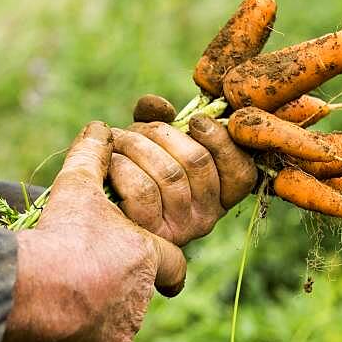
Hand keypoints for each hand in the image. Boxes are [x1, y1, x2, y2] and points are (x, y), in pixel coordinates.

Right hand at [2, 122, 185, 341]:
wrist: (46, 282)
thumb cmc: (64, 234)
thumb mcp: (77, 188)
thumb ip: (89, 156)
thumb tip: (97, 124)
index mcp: (144, 256)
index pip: (171, 262)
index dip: (166, 264)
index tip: (165, 271)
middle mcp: (141, 297)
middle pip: (144, 299)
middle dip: (127, 295)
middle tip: (98, 289)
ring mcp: (124, 331)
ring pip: (124, 334)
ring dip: (108, 331)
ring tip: (77, 326)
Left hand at [110, 95, 257, 246]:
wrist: (100, 210)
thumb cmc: (134, 170)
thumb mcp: (153, 143)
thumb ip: (162, 120)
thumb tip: (163, 108)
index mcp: (220, 195)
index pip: (241, 172)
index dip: (221, 140)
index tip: (196, 121)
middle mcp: (207, 217)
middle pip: (198, 161)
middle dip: (162, 133)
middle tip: (136, 129)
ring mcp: (180, 229)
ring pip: (169, 173)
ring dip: (136, 144)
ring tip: (118, 139)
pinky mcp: (149, 233)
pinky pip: (142, 190)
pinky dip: (122, 166)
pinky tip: (111, 162)